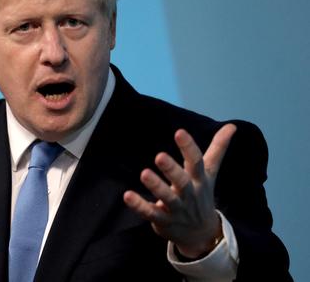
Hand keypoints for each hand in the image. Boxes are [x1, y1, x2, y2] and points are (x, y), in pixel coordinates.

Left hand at [123, 123, 236, 257]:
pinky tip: (127, 195)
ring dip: (156, 186)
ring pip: (167, 198)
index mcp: (199, 180)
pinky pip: (150, 213)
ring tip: (144, 173)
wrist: (202, 234)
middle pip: (182, 181)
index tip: (179, 132)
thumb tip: (232, 125)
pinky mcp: (163, 220)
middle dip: (172, 170)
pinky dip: (139, 206)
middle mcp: (189, 194)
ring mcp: (177, 209)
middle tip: (159, 156)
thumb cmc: (202, 196)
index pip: (196, 162)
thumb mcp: (210, 173)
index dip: (189, 147)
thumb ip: (217, 149)